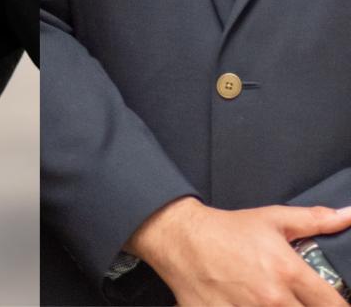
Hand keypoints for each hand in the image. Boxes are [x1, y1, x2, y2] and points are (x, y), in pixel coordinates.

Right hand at [128, 197, 350, 305]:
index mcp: (288, 272)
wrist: (180, 237)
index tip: (332, 304)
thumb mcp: (273, 219)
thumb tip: (346, 216)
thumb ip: (314, 221)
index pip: (334, 305)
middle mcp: (272, 297)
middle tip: (295, 301)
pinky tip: (246, 304)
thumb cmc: (226, 230)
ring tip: (270, 302)